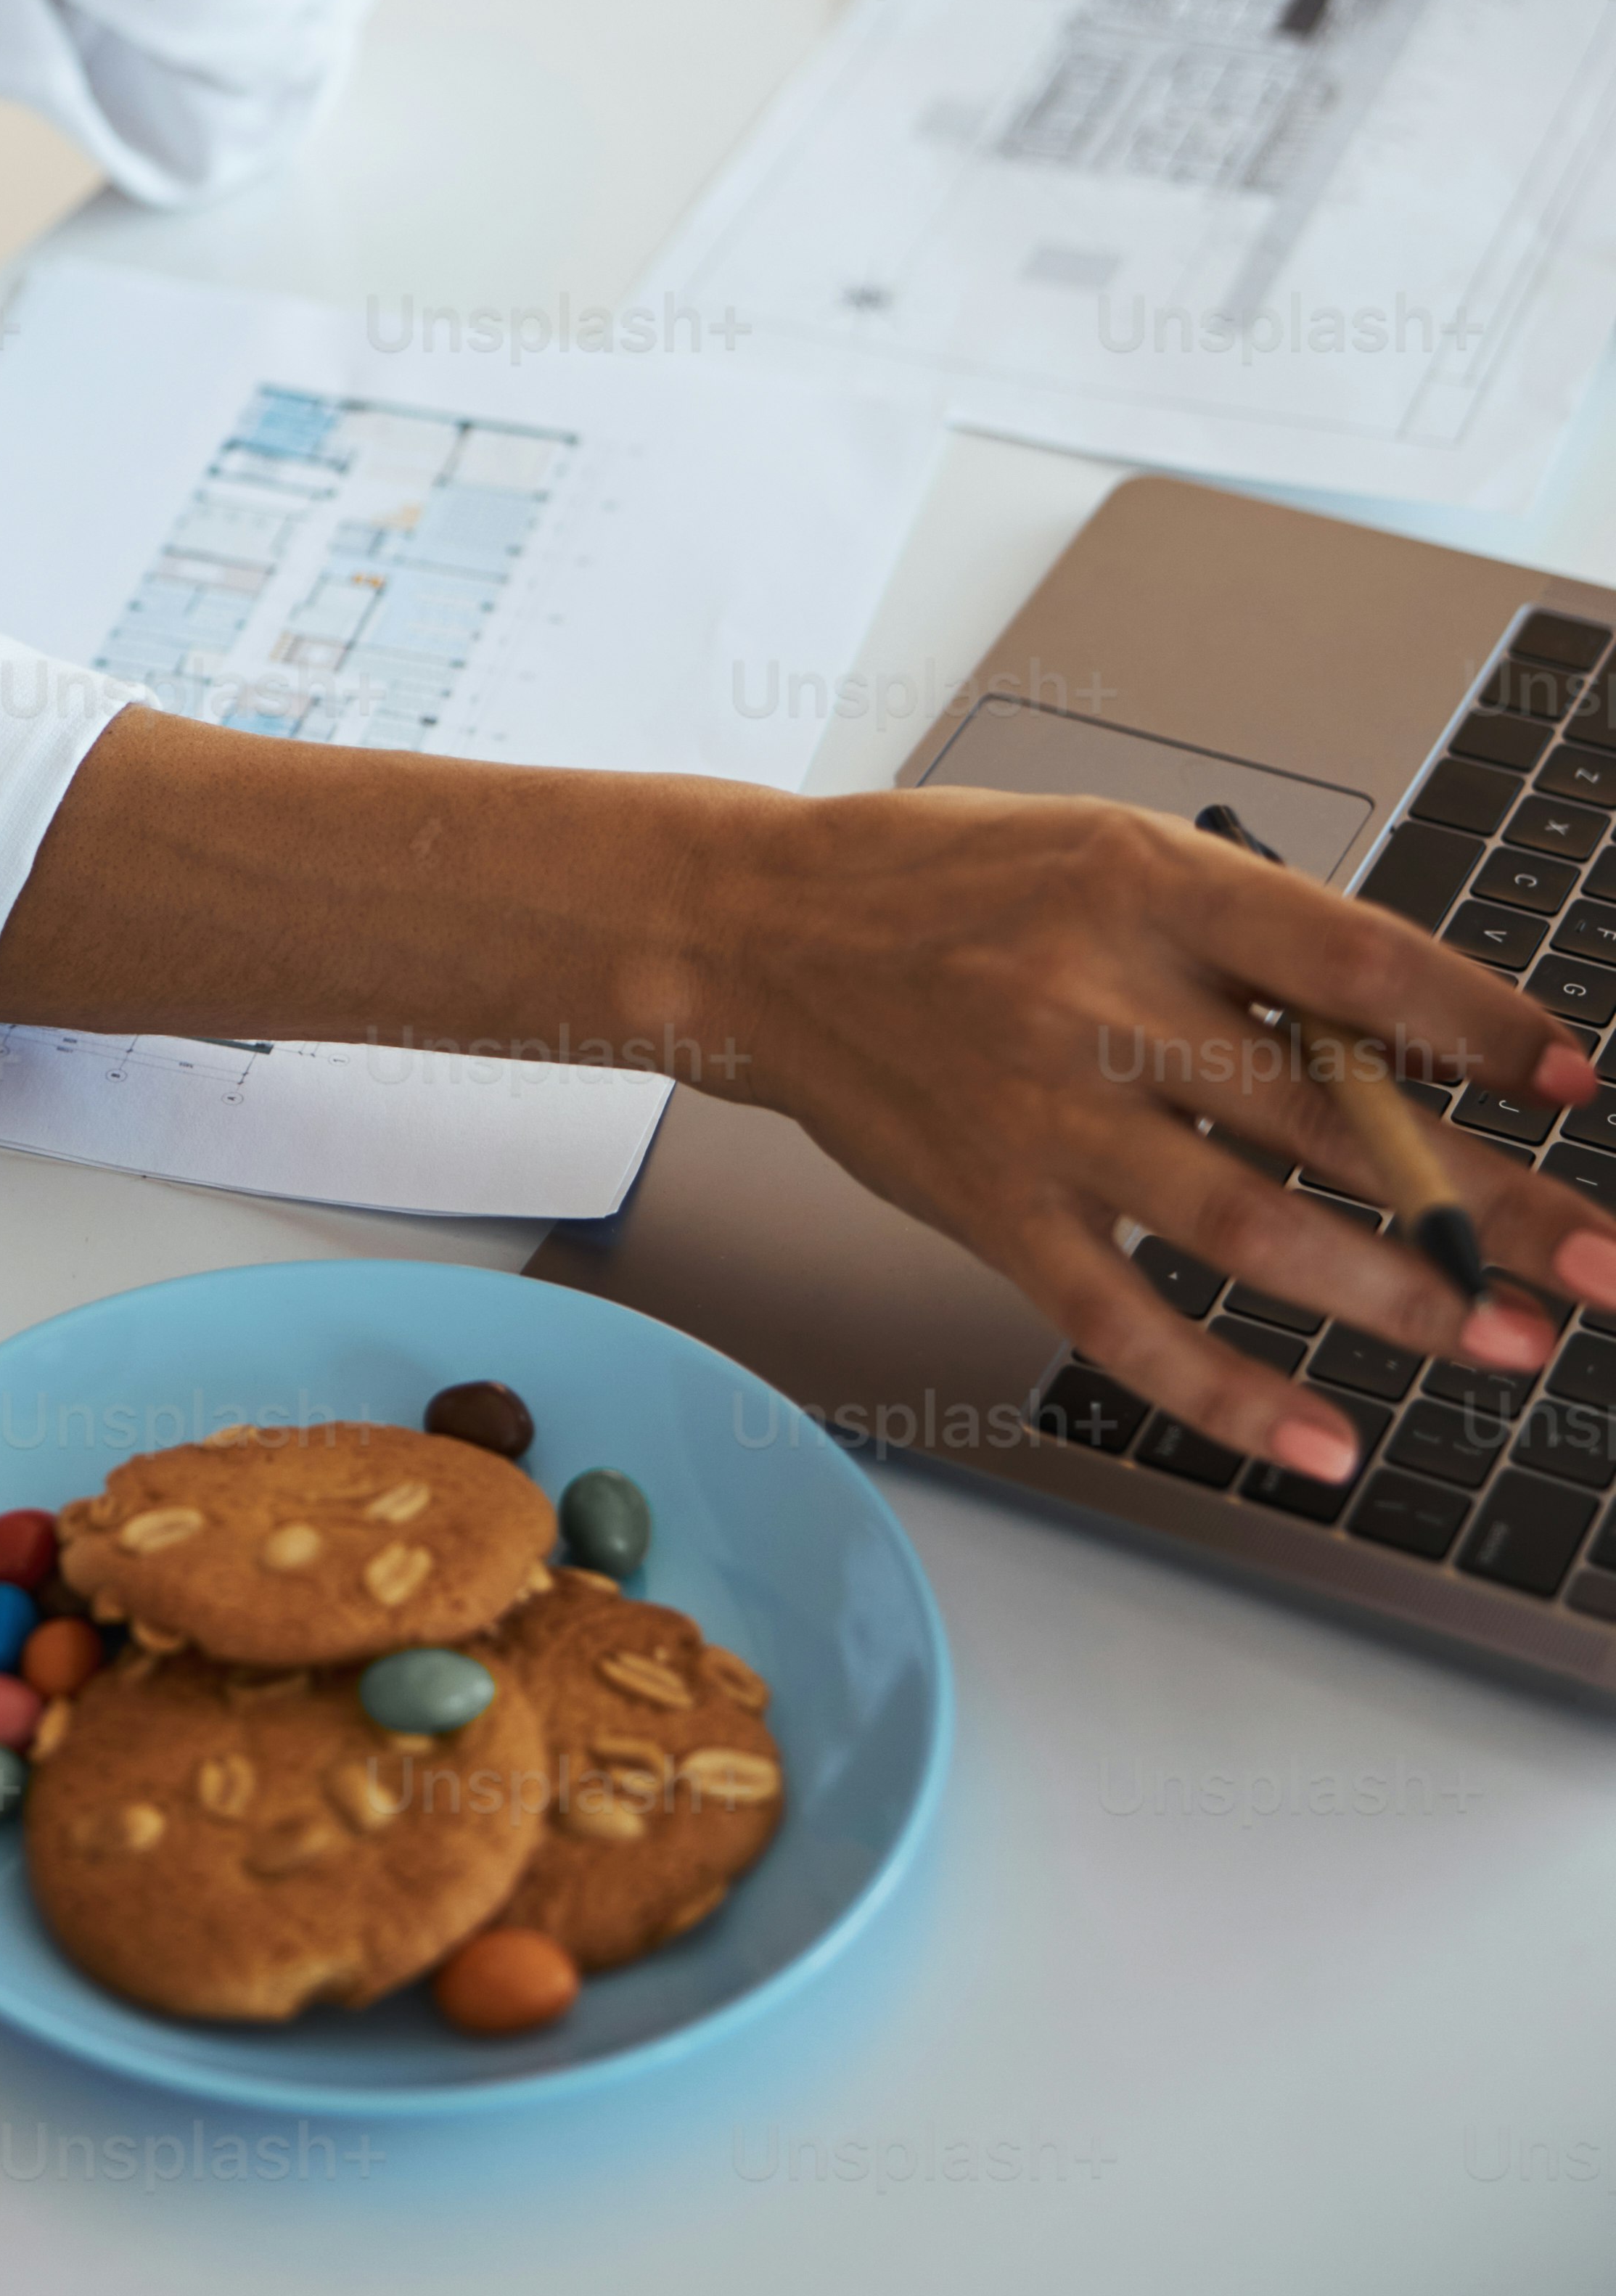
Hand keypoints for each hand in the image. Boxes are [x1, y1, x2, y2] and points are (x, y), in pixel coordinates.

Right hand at [708, 783, 1615, 1469]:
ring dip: (1397, 1300)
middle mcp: (1099, 998)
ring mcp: (1044, 1115)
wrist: (763, 931)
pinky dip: (1231, 1395)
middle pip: (1332, 1117)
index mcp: (1145, 883)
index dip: (1478, 1023)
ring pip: (1252, 1230)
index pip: (1352, 959)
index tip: (1572, 1079)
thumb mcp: (1109, 855)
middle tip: (1596, 1259)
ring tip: (1505, 1342)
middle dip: (1487, 1199)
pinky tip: (1322, 1439)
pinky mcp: (993, 1210)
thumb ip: (1245, 942)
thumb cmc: (951, 885)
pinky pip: (1127, 1325)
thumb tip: (1408, 1049)